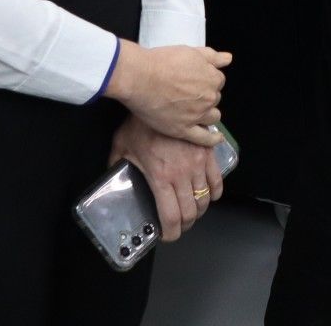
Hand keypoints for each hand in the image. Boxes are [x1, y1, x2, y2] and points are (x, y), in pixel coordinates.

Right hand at [105, 40, 229, 144]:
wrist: (140, 78)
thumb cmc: (163, 62)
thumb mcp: (191, 51)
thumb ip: (212, 56)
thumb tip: (228, 59)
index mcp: (212, 78)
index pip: (218, 81)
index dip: (206, 80)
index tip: (195, 81)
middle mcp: (208, 98)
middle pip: (214, 98)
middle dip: (205, 96)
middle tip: (188, 94)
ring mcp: (197, 115)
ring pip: (212, 117)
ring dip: (207, 114)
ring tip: (194, 111)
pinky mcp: (183, 130)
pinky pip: (204, 139)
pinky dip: (212, 139)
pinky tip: (216, 138)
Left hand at [109, 115, 223, 242]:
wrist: (160, 95)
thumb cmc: (139, 122)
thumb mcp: (121, 146)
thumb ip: (117, 165)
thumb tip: (113, 175)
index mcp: (160, 178)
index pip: (171, 216)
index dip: (171, 233)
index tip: (167, 235)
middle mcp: (183, 175)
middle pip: (191, 212)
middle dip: (185, 224)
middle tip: (178, 225)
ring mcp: (199, 163)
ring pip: (205, 199)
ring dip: (199, 210)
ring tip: (191, 211)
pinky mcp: (209, 152)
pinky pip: (217, 179)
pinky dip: (215, 191)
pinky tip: (209, 194)